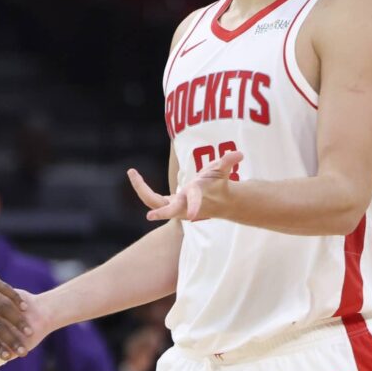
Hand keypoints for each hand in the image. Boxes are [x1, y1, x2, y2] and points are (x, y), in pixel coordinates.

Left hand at [128, 149, 242, 221]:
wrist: (216, 202)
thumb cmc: (218, 184)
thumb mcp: (222, 171)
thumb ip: (228, 162)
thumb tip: (239, 154)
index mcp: (197, 196)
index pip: (195, 201)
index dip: (194, 207)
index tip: (191, 215)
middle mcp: (184, 205)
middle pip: (170, 210)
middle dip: (162, 213)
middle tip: (150, 216)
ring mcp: (174, 207)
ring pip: (154, 202)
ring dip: (142, 189)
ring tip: (132, 172)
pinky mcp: (167, 204)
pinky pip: (150, 197)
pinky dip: (141, 187)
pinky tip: (133, 174)